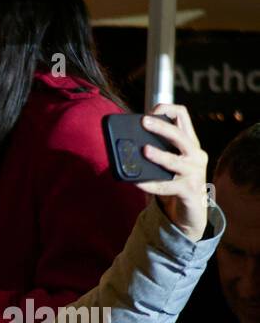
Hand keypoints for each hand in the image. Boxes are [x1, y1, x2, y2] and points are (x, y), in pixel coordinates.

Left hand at [137, 103, 209, 240]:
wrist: (191, 211)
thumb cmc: (175, 182)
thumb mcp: (169, 163)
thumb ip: (157, 151)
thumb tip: (126, 146)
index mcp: (190, 143)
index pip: (184, 116)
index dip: (169, 110)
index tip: (153, 110)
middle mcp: (196, 155)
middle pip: (180, 136)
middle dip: (162, 127)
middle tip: (144, 122)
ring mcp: (194, 172)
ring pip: (175, 161)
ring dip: (159, 155)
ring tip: (144, 150)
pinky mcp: (189, 190)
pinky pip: (166, 186)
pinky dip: (150, 184)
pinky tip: (137, 182)